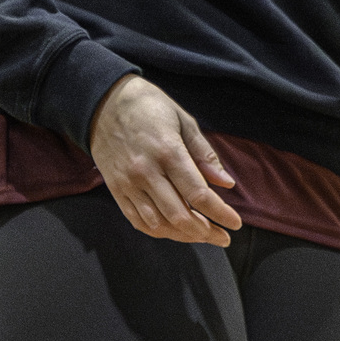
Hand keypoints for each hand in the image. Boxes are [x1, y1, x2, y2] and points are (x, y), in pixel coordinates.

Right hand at [89, 76, 241, 246]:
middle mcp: (146, 172)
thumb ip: (205, 154)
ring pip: (159, 224)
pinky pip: (138, 221)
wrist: (103, 103)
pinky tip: (176, 232)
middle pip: (180, 215)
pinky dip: (160, 232)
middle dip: (206, 232)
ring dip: (184, 236)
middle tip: (224, 237)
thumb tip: (227, 183)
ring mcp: (128, 184)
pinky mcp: (116, 190)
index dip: (220, 213)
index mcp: (168, 152)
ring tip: (204, 236)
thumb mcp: (184, 120)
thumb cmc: (150, 107)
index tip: (236, 224)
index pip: (198, 194)